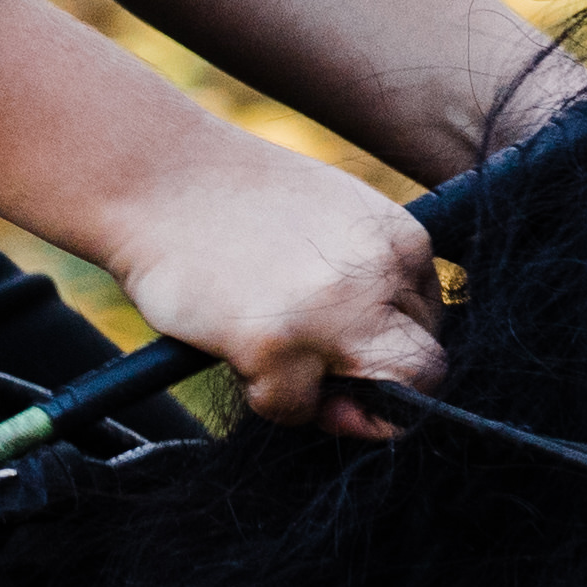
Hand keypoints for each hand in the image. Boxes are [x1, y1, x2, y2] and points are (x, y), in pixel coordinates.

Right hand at [102, 120, 443, 432]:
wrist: (153, 176)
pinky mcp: (280, 350)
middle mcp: (381, 277)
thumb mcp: (329, 219)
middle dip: (380, 388)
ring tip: (272, 353)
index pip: (432, 323)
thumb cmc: (232, 201)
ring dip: (330, 398)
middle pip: (426, 371)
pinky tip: (232, 343)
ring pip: (384, 403)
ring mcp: (334, 317)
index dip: (388, 345)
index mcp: (401, 239)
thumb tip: (392, 377)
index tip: (344, 346)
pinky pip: (295, 409)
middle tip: (319, 374)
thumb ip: (368, 280)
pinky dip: (263, 393)